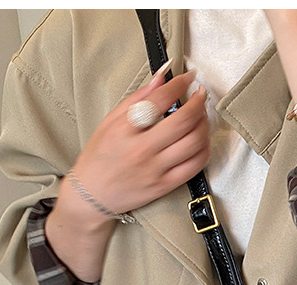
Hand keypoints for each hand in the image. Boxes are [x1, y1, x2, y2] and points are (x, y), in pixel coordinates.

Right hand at [70, 66, 209, 217]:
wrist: (92, 194)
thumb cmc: (99, 156)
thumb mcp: (110, 121)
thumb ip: (138, 98)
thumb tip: (162, 77)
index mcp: (125, 129)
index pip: (159, 100)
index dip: (179, 84)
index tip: (189, 77)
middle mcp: (142, 149)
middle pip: (183, 121)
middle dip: (199, 103)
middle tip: (201, 95)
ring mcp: (155, 169)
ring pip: (194, 143)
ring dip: (204, 125)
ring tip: (202, 116)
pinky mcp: (165, 185)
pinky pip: (195, 166)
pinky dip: (204, 149)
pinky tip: (202, 140)